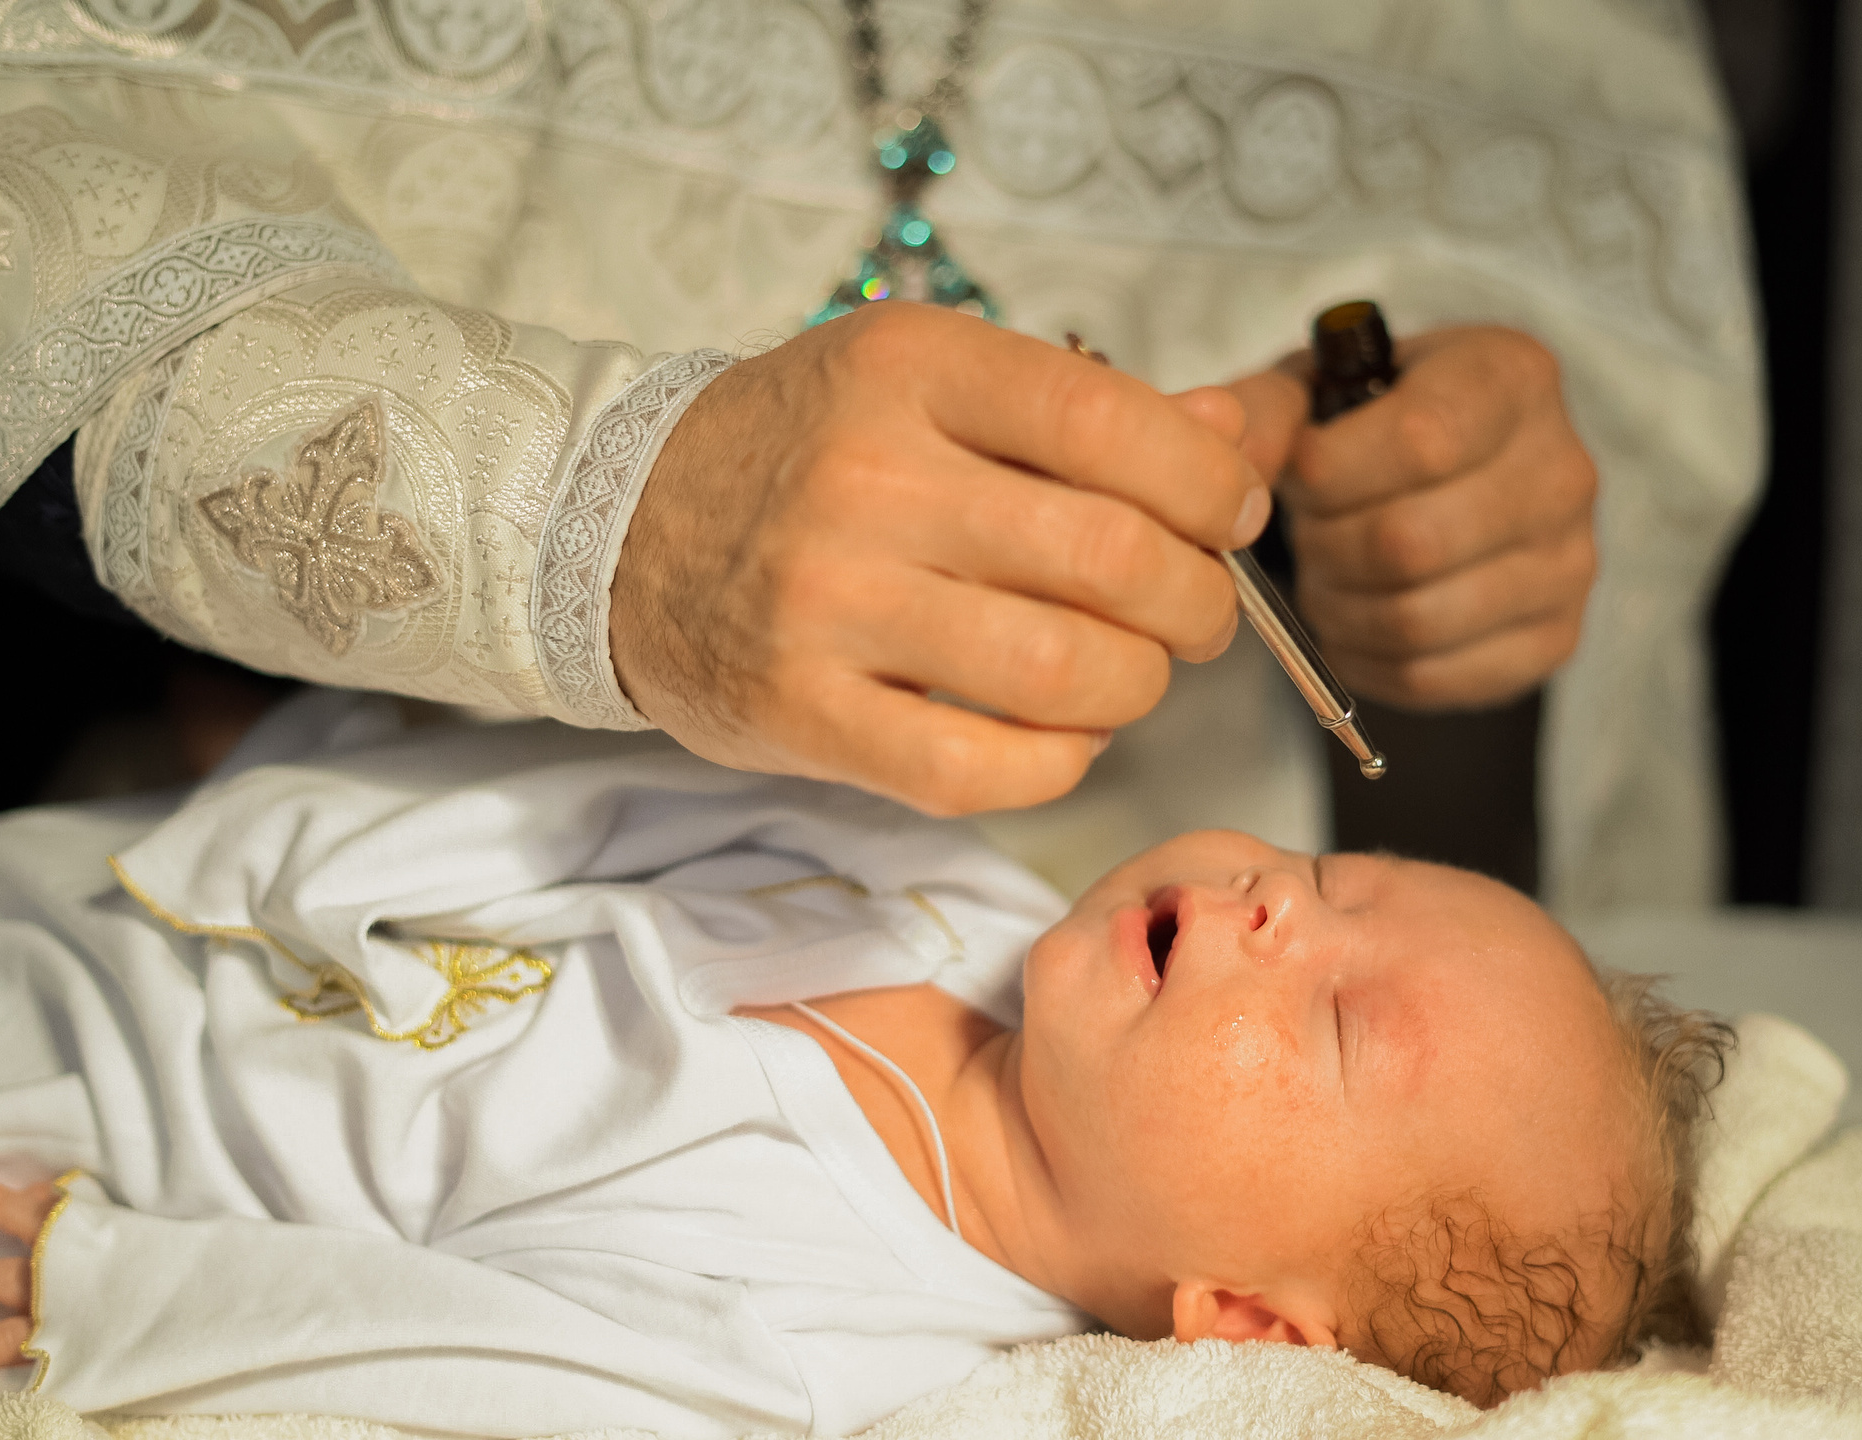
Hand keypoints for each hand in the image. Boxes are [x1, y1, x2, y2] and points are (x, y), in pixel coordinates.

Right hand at [612, 303, 1266, 815]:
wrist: (616, 529)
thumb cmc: (806, 453)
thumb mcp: (931, 386)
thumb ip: (1090, 410)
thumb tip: (1245, 439)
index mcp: (910, 369)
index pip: (1111, 423)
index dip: (1208, 485)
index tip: (1228, 517)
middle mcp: (867, 478)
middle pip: (1110, 559)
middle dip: (1196, 604)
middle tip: (1193, 616)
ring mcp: (828, 603)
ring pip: (1064, 672)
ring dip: (1137, 688)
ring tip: (1126, 675)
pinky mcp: (803, 713)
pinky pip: (984, 771)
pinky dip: (1058, 764)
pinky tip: (1059, 736)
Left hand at [1225, 326, 1596, 710]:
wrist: (1452, 479)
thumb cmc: (1376, 428)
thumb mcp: (1318, 389)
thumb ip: (1261, 409)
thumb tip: (1225, 451)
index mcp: (1512, 376)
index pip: (1421, 440)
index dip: (1330, 474)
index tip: (1301, 475)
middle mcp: (1563, 469)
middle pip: (1412, 542)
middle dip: (1325, 548)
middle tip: (1308, 535)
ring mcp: (1570, 561)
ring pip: (1418, 619)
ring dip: (1339, 610)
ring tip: (1326, 578)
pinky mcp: (1555, 638)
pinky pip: (1436, 677)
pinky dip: (1368, 661)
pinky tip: (1356, 622)